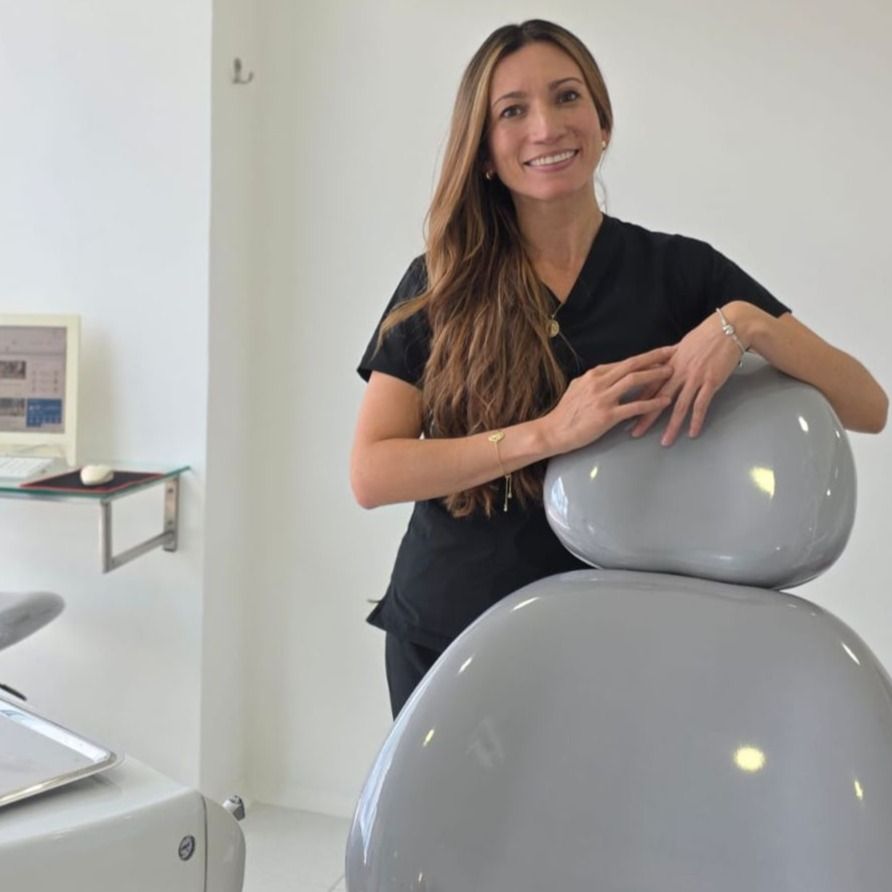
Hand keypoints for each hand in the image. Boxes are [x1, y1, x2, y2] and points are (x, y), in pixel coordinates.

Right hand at [542, 346, 674, 453]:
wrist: (553, 431)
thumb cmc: (565, 413)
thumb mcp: (577, 389)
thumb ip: (593, 381)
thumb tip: (606, 375)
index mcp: (594, 375)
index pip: (624, 361)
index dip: (644, 356)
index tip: (660, 353)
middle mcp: (599, 382)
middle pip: (632, 364)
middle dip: (654, 357)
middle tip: (673, 352)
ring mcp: (603, 398)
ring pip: (634, 380)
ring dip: (655, 374)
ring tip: (672, 372)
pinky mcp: (607, 416)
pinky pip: (634, 406)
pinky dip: (652, 403)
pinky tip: (664, 401)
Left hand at [630, 309, 743, 445]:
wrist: (729, 328)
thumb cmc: (706, 335)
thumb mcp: (682, 346)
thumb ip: (670, 360)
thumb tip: (660, 368)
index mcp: (668, 363)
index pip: (648, 386)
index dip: (636, 400)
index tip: (625, 413)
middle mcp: (678, 372)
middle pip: (657, 398)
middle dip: (645, 417)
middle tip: (635, 433)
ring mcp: (694, 377)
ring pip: (679, 406)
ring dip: (671, 425)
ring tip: (665, 441)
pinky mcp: (710, 381)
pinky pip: (701, 405)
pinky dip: (696, 420)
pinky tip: (692, 433)